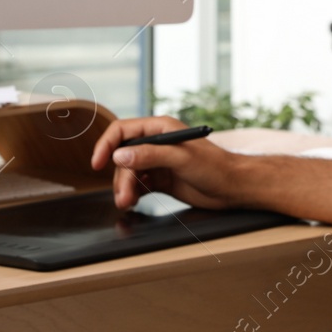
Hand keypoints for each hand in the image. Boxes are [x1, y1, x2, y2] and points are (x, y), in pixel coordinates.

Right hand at [89, 116, 242, 211]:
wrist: (233, 188)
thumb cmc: (215, 167)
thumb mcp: (181, 158)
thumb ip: (150, 156)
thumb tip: (120, 155)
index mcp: (160, 129)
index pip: (123, 131)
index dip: (106, 145)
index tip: (97, 163)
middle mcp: (157, 143)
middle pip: (124, 157)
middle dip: (121, 177)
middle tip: (123, 197)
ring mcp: (158, 162)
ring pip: (129, 173)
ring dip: (125, 188)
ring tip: (127, 203)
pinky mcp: (162, 179)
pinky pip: (139, 184)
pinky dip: (133, 193)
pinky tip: (133, 202)